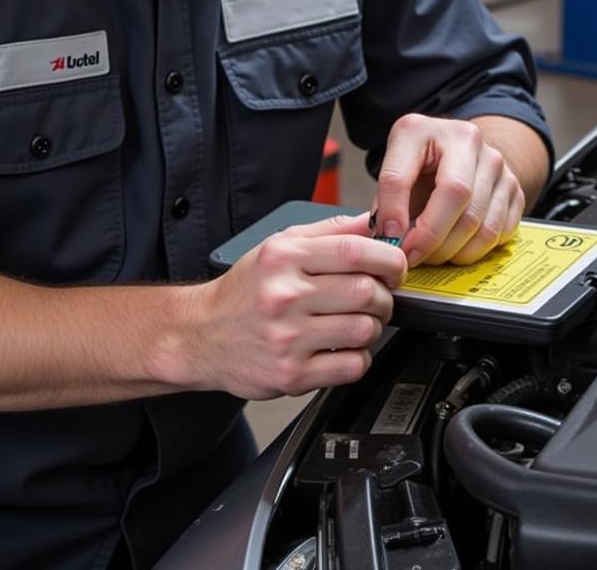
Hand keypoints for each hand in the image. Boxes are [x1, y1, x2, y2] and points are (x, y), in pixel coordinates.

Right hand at [184, 213, 407, 399]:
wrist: (201, 334)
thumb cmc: (245, 290)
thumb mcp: (278, 245)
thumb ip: (329, 231)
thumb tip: (373, 221)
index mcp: (284, 258)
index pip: (355, 251)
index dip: (389, 258)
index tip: (395, 266)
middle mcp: (284, 296)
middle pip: (367, 292)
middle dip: (386, 295)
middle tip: (380, 297)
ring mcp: (288, 338)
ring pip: (365, 330)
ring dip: (373, 327)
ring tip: (358, 321)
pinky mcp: (292, 375)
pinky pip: (351, 365)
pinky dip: (359, 357)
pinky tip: (343, 347)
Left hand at [373, 113, 525, 266]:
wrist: (460, 148)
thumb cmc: (422, 160)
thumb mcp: (395, 166)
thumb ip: (388, 198)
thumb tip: (389, 239)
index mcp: (422, 129)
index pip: (403, 176)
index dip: (394, 213)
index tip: (389, 237)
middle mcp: (467, 139)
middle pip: (455, 197)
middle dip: (430, 238)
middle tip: (413, 256)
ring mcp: (496, 164)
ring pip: (480, 222)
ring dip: (452, 251)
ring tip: (433, 255)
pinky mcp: (515, 188)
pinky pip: (499, 232)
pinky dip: (475, 250)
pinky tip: (456, 249)